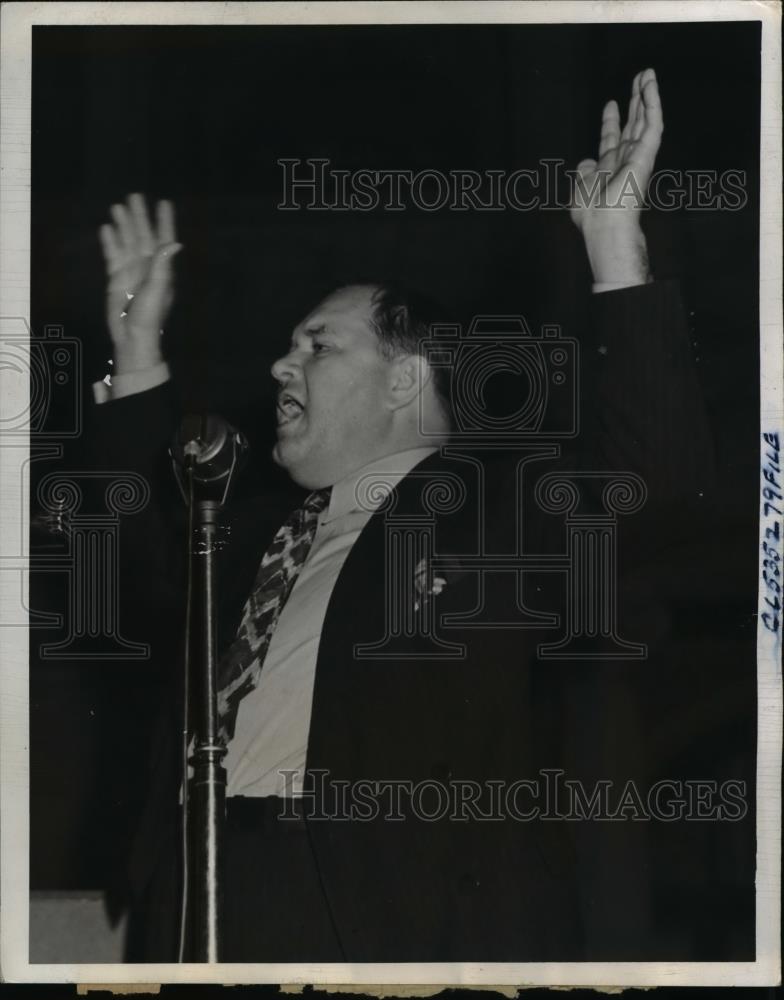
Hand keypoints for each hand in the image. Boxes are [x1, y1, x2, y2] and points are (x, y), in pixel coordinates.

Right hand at [99, 193, 181, 373]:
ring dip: (123, 225)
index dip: (164, 221)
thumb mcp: (158, 288)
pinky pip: (112, 255)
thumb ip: (163, 265)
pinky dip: (110, 242)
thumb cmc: (149, 314)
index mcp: (161, 268)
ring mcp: (131, 270)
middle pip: (142, 235)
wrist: (131, 334)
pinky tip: (107, 228)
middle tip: (134, 195)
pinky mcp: (116, 277)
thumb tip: (174, 242)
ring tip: (117, 206)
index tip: (164, 203)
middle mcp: (146, 265)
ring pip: (126, 241)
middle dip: (139, 216)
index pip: (163, 239)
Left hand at [571, 68, 662, 285]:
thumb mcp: (579, 191)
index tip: (610, 103)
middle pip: (633, 125)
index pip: (611, 140)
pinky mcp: (647, 155)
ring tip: (648, 73)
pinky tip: (651, 86)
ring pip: (645, 120)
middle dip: (635, 102)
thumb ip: (583, 173)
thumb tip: (585, 160)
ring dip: (648, 96)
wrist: (606, 229)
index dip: (611, 121)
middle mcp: (625, 161)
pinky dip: (653, 103)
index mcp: (608, 169)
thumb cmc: (592, 218)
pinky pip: (653, 124)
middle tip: (640, 77)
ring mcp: (638, 158)